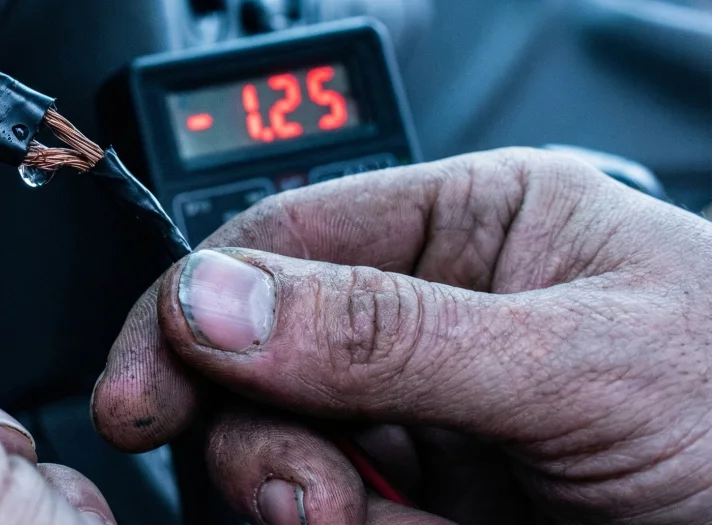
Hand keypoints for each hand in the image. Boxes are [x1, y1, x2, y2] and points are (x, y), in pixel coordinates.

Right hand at [92, 147, 711, 523]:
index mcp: (469, 225)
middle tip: (309, 501)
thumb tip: (211, 298)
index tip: (144, 393)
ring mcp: (433, 419)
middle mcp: (433, 313)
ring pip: (289, 452)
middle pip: (260, 357)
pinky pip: (345, 518)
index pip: (277, 242)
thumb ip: (385, 330)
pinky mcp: (439, 508)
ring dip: (313, 504)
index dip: (193, 311)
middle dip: (262, 433)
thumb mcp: (576, 360)